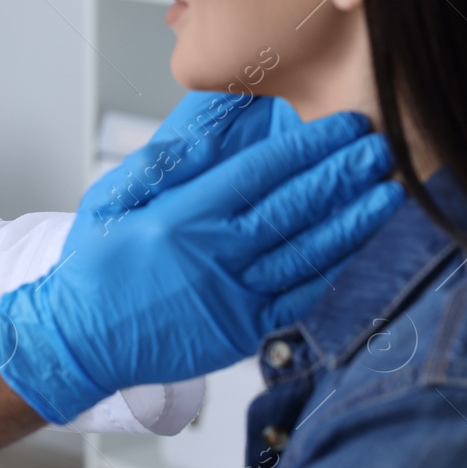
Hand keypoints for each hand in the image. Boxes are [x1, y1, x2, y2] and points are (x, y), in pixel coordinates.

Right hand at [0, 104, 403, 424]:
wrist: (80, 340)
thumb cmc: (94, 267)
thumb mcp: (107, 201)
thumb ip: (157, 164)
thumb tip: (203, 133)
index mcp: (180, 218)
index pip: (258, 174)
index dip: (307, 149)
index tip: (340, 127)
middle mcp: (213, 255)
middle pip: (294, 207)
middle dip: (342, 173)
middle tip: (379, 146)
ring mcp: (232, 296)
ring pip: (308, 251)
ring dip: (352, 218)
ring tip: (386, 188)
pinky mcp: (242, 330)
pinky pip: (299, 295)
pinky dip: (333, 267)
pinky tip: (357, 242)